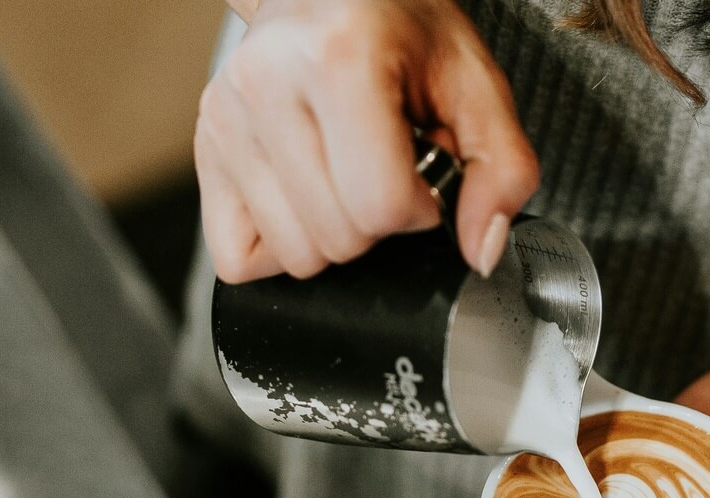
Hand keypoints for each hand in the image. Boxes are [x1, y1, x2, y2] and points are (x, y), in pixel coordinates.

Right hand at [196, 0, 538, 280]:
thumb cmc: (402, 28)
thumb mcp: (475, 83)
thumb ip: (503, 169)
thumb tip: (482, 249)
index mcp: (339, 59)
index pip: (380, 206)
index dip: (420, 208)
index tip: (423, 172)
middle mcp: (267, 83)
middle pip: (336, 239)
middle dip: (378, 221)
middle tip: (385, 165)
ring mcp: (227, 115)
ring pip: (293, 255)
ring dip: (334, 232)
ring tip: (347, 171)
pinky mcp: (206, 142)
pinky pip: (238, 257)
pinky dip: (281, 245)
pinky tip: (308, 197)